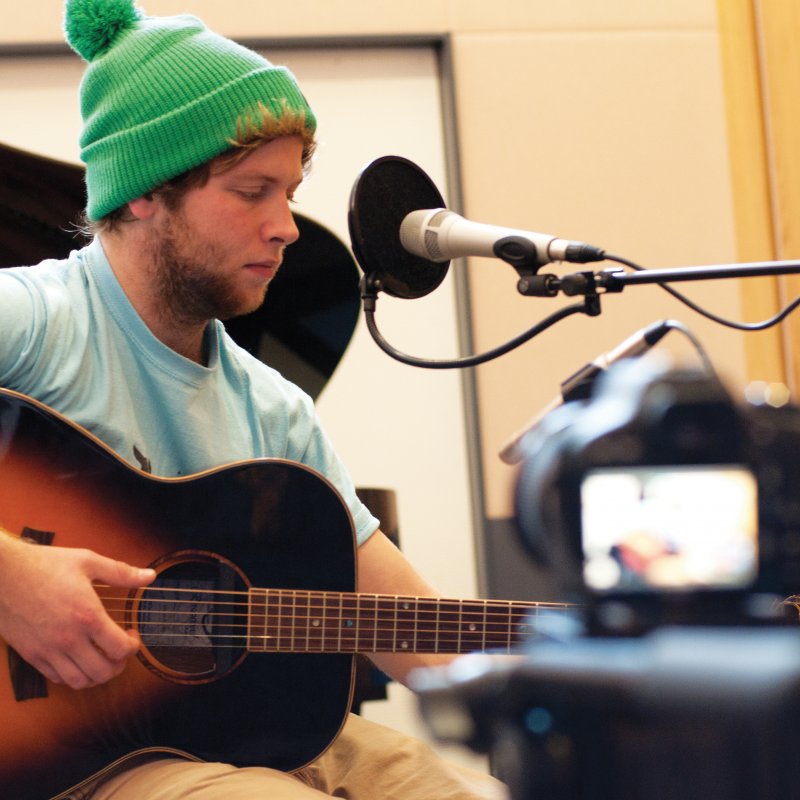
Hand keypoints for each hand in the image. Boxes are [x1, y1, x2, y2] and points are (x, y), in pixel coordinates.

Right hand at [0, 535, 154, 689]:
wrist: (2, 572)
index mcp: (87, 616)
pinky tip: (78, 657)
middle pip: (103, 672)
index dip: (134, 646)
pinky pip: (57, 678)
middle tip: (119, 649)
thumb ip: (122, 572)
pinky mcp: (31, 654)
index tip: (131, 633)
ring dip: (97, 675)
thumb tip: (150, 576)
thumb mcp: (88, 561)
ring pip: (80, 681)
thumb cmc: (44, 564)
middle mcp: (68, 638)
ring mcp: (48, 650)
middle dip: (119, 664)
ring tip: (101, 657)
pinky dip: (72, 675)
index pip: (121, 649)